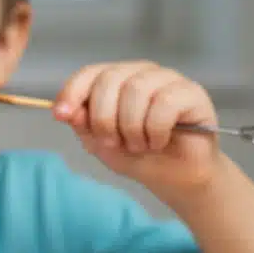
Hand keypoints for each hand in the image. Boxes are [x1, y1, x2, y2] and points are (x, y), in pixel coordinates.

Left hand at [53, 61, 222, 192]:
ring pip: (136, 90)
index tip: (61, 115)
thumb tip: (68, 110)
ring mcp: (168, 80)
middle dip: (103, 118)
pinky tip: (158, 142)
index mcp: (117, 80)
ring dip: (131, 127)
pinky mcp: (192, 93)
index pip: (89, 73)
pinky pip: (164, 103)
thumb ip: (84, 124)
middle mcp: (141, 73)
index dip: (72, 92)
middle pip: (110, 80)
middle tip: (112, 143)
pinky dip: (155, 130)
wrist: (175, 179)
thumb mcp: (101, 143)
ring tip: (138, 146)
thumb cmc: (140, 156)